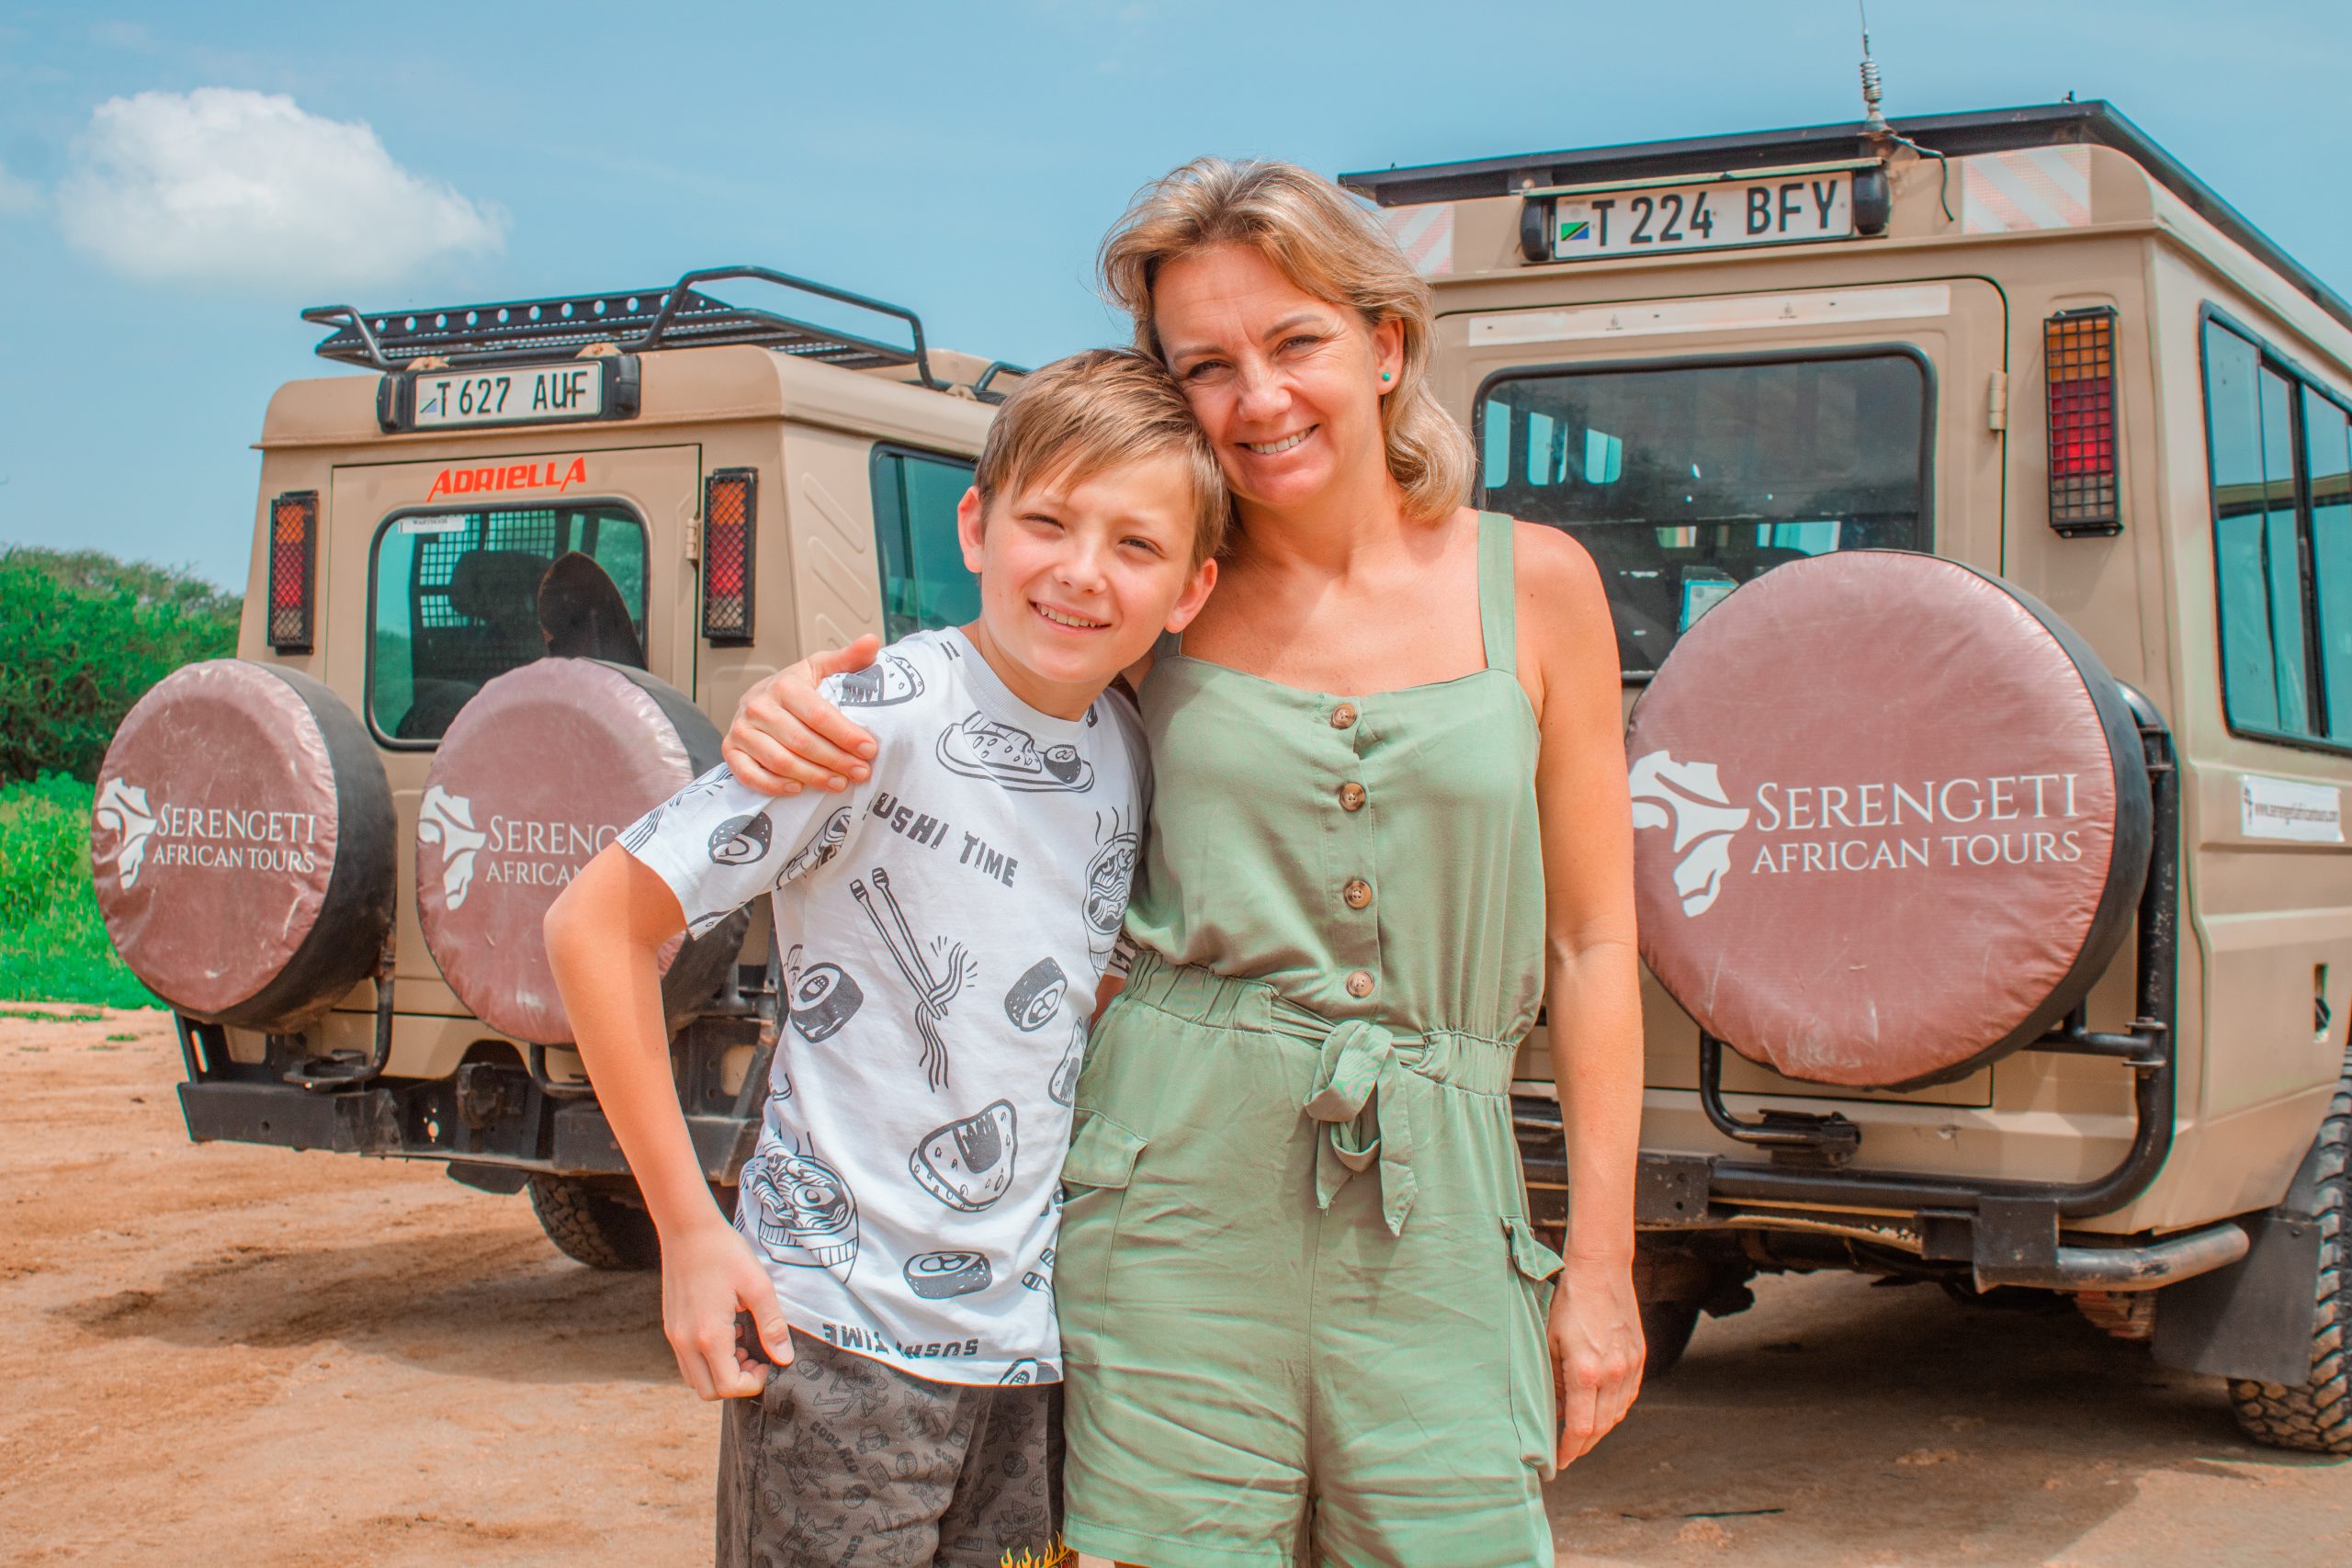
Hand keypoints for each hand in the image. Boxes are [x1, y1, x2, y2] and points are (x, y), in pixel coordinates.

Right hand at [662, 1213, 793, 1399]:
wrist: (688, 1229)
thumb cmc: (725, 1253)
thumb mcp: (758, 1286)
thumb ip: (772, 1325)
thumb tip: (784, 1358)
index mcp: (709, 1335)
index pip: (729, 1386)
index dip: (753, 1382)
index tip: (767, 1359)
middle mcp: (685, 1342)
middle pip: (709, 1391)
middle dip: (736, 1382)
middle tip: (754, 1354)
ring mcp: (674, 1336)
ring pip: (695, 1379)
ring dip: (720, 1371)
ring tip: (741, 1340)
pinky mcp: (671, 1327)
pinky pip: (687, 1360)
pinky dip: (707, 1358)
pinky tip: (725, 1330)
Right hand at [720, 634, 883, 794]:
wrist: (760, 699)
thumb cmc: (797, 689)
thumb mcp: (822, 669)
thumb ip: (848, 659)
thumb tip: (872, 642)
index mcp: (784, 685)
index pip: (819, 715)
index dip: (846, 734)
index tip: (870, 749)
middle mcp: (758, 706)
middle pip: (801, 741)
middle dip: (835, 760)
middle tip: (861, 772)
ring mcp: (742, 730)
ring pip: (780, 761)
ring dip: (813, 777)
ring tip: (840, 783)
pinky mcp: (731, 750)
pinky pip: (750, 775)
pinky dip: (774, 786)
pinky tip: (799, 789)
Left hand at [1550, 1254, 1644, 1466]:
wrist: (1601, 1270)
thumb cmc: (1567, 1301)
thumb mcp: (1549, 1341)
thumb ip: (1552, 1379)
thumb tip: (1554, 1409)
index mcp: (1586, 1371)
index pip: (1580, 1427)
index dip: (1568, 1450)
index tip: (1557, 1462)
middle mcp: (1613, 1373)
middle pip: (1601, 1427)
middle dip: (1583, 1445)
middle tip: (1567, 1454)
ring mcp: (1630, 1366)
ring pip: (1617, 1413)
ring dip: (1599, 1429)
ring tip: (1580, 1436)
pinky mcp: (1639, 1357)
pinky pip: (1628, 1395)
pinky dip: (1614, 1409)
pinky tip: (1601, 1410)